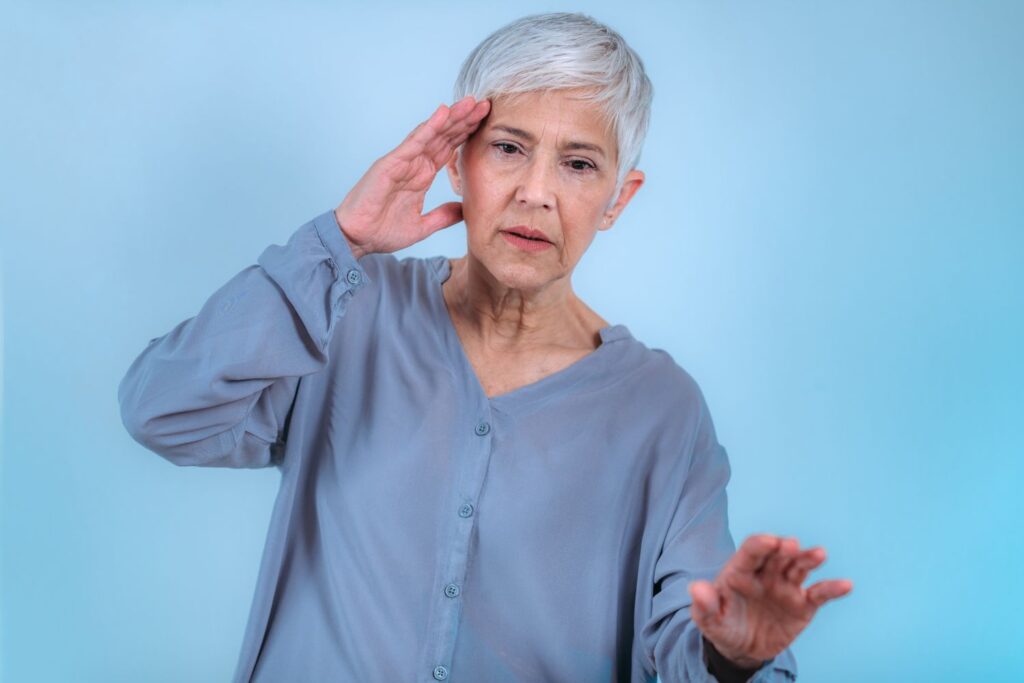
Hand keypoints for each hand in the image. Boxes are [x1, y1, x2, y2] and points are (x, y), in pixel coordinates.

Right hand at [333, 95, 490, 257]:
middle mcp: (413, 164)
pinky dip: (429, 127)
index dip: (466, 135)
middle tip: (485, 104)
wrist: (357, 239)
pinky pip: (414, 142)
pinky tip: (444, 113)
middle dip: (464, 120)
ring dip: (452, 117)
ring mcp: (402, 161)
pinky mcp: (391, 163)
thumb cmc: (381, 231)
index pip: (448, 149)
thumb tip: (464, 211)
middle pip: (443, 136)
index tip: (485, 122)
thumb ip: (442, 216)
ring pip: (432, 133)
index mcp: (421, 176)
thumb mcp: (422, 226)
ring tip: (470, 102)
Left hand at [688, 534, 852, 668]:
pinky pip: (819, 594)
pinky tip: (846, 584)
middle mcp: (766, 573)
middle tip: (791, 546)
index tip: (768, 542)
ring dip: (809, 560)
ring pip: (799, 568)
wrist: (741, 648)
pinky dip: (832, 588)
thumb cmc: (722, 624)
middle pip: (778, 555)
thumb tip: (696, 588)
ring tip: (820, 554)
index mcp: (741, 570)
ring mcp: (786, 587)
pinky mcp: (803, 605)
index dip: (760, 545)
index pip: (751, 551)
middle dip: (785, 548)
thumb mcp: (707, 619)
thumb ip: (703, 604)